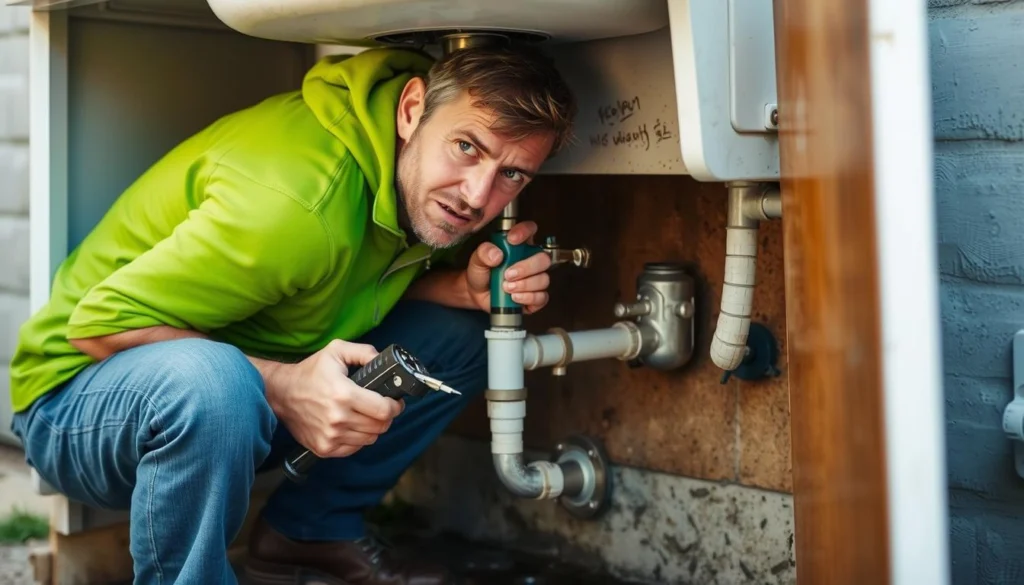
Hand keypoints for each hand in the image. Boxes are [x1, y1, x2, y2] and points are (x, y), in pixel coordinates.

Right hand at [269, 340, 403, 457]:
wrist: (280, 393)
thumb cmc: (310, 372)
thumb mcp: (336, 351)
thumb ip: (363, 352)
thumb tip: (383, 361)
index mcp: (344, 394)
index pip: (384, 410)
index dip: (395, 406)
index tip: (395, 401)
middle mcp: (338, 419)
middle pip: (380, 426)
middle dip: (386, 416)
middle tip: (381, 407)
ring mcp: (330, 437)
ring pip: (370, 439)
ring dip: (373, 428)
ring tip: (366, 415)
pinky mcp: (324, 449)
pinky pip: (354, 448)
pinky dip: (358, 439)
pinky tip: (352, 426)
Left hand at [464, 220, 552, 313]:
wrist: (477, 294)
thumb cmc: (481, 273)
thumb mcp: (477, 260)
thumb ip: (484, 252)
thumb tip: (497, 254)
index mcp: (519, 245)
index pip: (530, 230)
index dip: (524, 232)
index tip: (512, 240)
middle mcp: (530, 260)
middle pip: (543, 259)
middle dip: (526, 267)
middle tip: (508, 274)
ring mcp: (535, 278)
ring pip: (543, 279)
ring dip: (524, 285)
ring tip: (506, 287)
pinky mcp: (535, 297)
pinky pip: (541, 297)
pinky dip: (528, 298)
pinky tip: (514, 297)